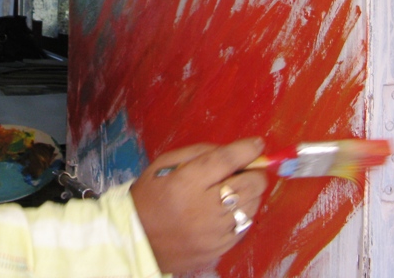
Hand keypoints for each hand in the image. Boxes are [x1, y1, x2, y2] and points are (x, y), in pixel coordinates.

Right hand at [130, 137, 267, 274]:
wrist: (137, 239)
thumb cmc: (149, 196)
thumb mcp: (164, 164)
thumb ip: (199, 153)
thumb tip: (234, 150)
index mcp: (186, 183)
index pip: (226, 161)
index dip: (247, 150)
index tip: (257, 143)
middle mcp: (204, 208)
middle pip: (249, 184)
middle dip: (254, 172)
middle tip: (246, 169)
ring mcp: (214, 232)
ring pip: (252, 206)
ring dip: (249, 193)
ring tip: (233, 190)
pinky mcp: (220, 249)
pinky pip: (244, 226)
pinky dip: (241, 214)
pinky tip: (228, 209)